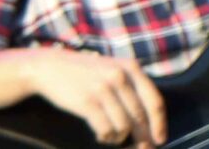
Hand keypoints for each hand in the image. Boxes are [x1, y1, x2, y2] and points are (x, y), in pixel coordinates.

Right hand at [21, 47, 167, 147]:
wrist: (49, 67)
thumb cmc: (85, 73)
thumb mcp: (112, 69)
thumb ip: (133, 89)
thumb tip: (152, 124)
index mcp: (130, 68)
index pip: (154, 102)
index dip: (159, 124)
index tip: (159, 139)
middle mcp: (118, 76)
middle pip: (140, 118)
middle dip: (141, 135)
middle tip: (138, 144)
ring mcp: (103, 89)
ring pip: (125, 127)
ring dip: (120, 136)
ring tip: (111, 134)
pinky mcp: (88, 102)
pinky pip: (107, 130)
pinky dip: (107, 137)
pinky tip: (101, 134)